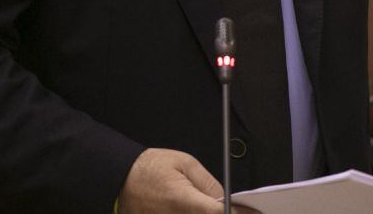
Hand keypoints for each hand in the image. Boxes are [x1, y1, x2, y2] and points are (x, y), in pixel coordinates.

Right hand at [117, 148, 257, 213]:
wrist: (120, 179)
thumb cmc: (150, 168)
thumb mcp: (185, 164)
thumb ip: (208, 184)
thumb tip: (227, 200)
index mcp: (181, 200)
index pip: (217, 213)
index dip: (238, 213)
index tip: (252, 211)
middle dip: (225, 213)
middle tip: (237, 209)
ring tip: (212, 206)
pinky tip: (196, 210)